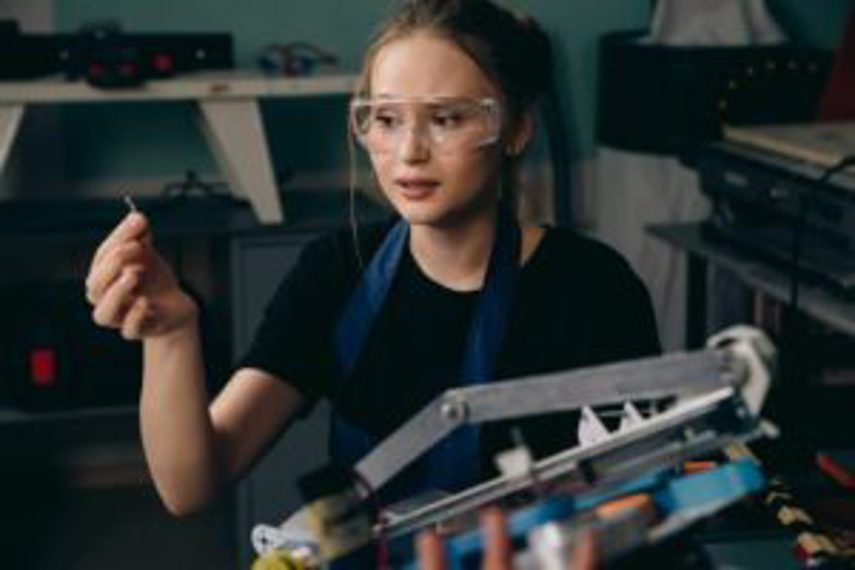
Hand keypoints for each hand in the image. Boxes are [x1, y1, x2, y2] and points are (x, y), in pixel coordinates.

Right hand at [86, 212, 197, 339]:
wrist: (176, 304)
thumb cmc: (154, 278)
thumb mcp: (147, 254)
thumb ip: (139, 236)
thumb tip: (137, 216)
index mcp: (103, 276)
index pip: (101, 257)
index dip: (118, 239)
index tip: (138, 222)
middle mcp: (105, 298)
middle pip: (95, 285)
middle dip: (112, 264)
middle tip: (133, 248)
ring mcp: (120, 318)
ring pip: (103, 314)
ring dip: (116, 293)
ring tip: (133, 274)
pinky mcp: (139, 331)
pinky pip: (129, 331)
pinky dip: (135, 316)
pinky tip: (146, 302)